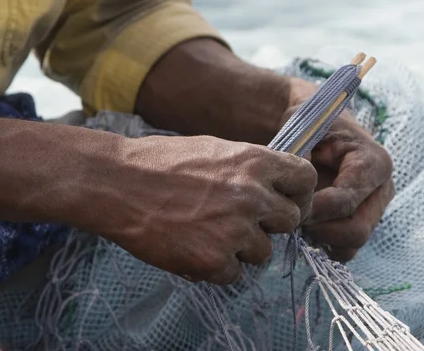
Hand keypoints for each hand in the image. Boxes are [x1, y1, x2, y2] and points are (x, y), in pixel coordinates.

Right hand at [76, 135, 316, 284]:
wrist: (118, 183)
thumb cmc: (161, 162)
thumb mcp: (216, 149)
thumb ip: (251, 169)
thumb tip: (275, 188)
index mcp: (256, 162)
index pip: (305, 180)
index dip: (298, 193)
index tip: (284, 200)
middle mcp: (254, 195)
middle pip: (292, 221)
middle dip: (270, 224)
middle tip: (241, 221)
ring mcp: (235, 230)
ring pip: (264, 252)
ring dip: (242, 248)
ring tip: (208, 232)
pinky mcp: (214, 260)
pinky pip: (234, 273)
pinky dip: (216, 266)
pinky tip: (193, 247)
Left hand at [285, 79, 394, 261]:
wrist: (319, 125)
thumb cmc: (311, 123)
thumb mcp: (304, 128)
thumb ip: (300, 156)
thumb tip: (298, 192)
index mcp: (373, 162)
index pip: (346, 200)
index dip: (313, 208)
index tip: (288, 202)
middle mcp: (381, 189)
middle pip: (355, 230)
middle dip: (318, 229)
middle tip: (292, 215)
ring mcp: (374, 209)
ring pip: (352, 244)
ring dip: (320, 238)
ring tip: (298, 218)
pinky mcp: (363, 221)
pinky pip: (346, 248)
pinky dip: (324, 244)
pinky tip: (305, 226)